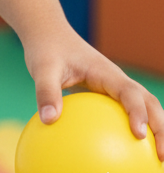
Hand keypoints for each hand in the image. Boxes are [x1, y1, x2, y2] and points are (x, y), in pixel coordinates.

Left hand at [24, 23, 163, 160]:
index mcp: (105, 72)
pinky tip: (122, 155)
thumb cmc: (47, 49)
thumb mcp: (42, 68)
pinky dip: (134, 130)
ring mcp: (115, 87)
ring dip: (156, 130)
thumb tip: (49, 120)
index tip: (139, 135)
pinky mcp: (108, 95)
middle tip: (161, 156)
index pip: (129, 92)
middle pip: (149, 102)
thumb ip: (46, 91)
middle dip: (161, 127)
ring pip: (145, 108)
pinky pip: (126, 114)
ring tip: (156, 161)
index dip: (138, 112)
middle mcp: (116, 79)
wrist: (48, 34)